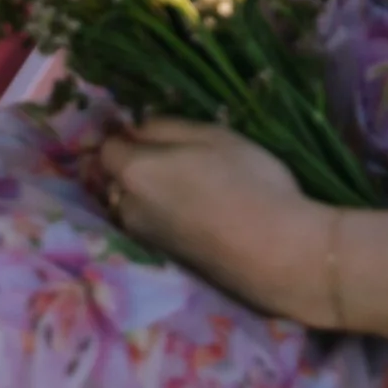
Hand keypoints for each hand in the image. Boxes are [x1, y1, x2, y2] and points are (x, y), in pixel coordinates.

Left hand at [90, 117, 334, 320]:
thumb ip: (164, 128)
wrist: (280, 256)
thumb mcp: (211, 136)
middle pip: (115, 180)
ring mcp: (146, 239)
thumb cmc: (249, 183)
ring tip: (187, 188)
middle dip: (133, 167)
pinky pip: (151, 228)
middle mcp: (129, 208)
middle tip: (173, 158)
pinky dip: (163, 218)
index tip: (150, 131)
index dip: (124, 136)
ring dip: (147, 195)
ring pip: (132, 207)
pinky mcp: (166, 260)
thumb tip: (134, 128)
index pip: (107, 148)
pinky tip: (196, 214)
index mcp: (135, 172)